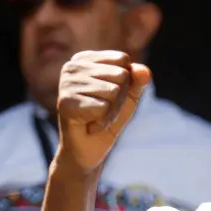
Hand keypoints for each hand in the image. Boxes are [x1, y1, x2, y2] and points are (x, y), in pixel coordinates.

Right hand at [56, 51, 151, 173]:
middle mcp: (72, 67)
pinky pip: (103, 107)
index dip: (125, 83)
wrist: (89, 151)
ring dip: (111, 113)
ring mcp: (66, 83)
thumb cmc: (106, 120)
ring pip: (113, 92)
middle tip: (103, 111)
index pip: (123, 60)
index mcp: (85, 59)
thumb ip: (138, 81)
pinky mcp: (65, 102)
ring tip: (96, 119)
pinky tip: (90, 126)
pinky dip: (103, 122)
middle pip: (120, 76)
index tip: (109, 97)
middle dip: (119, 100)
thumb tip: (144, 71)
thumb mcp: (128, 97)